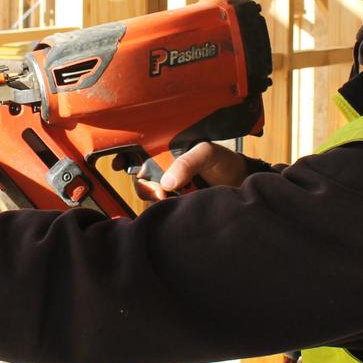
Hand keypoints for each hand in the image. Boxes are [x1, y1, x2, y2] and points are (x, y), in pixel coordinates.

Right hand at [133, 141, 249, 200]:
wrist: (242, 185)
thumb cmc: (225, 163)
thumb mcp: (207, 153)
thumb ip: (187, 161)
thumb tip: (167, 182)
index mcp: (168, 152)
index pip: (139, 152)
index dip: (125, 157)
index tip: (120, 164)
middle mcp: (166, 170)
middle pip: (140, 178)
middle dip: (144, 184)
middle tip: (160, 190)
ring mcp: (170, 189)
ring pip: (148, 195)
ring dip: (156, 197)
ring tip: (172, 197)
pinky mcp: (176, 207)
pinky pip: (160, 210)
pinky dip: (163, 210)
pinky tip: (175, 206)